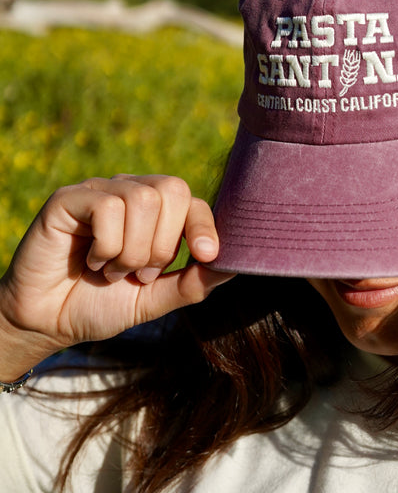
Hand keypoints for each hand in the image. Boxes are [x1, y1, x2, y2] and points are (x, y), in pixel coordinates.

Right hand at [0, 175, 233, 379]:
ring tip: (111, 270)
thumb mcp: (154, 299)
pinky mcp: (69, 199)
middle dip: (162, 245)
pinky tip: (90, 260)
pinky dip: (106, 246)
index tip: (205, 254)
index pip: (191, 200)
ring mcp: (98, 192)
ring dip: (131, 251)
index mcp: (153, 211)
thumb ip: (193, 282)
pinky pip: (107, 207)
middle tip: (138, 273)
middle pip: (172, 190)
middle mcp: (128, 193)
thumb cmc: (100, 304)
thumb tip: (236, 264)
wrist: (47, 322)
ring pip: (141, 200)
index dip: (203, 224)